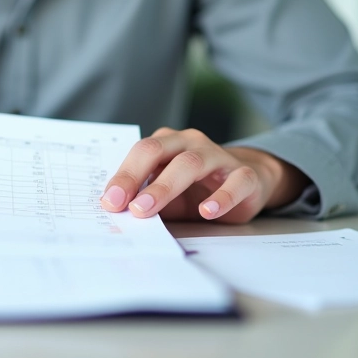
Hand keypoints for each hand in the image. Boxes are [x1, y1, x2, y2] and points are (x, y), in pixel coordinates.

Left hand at [99, 128, 307, 223]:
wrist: (247, 183)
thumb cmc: (197, 188)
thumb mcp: (167, 194)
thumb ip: (144, 198)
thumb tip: (117, 215)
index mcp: (167, 143)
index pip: (140, 152)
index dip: (123, 175)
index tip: (110, 201)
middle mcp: (190, 143)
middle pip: (158, 151)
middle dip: (136, 177)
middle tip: (125, 205)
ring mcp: (218, 156)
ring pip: (191, 163)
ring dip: (166, 187)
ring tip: (148, 209)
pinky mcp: (245, 175)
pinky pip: (235, 182)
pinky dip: (221, 197)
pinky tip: (207, 211)